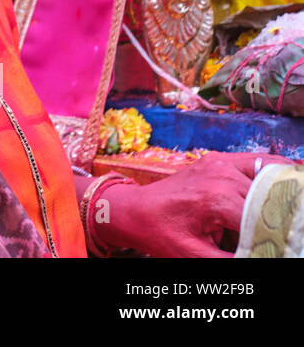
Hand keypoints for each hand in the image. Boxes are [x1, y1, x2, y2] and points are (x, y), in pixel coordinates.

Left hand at [98, 153, 296, 256]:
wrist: (133, 210)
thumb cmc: (159, 232)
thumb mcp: (193, 255)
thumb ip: (231, 260)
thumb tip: (264, 255)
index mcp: (215, 199)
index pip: (267, 219)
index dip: (279, 235)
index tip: (284, 245)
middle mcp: (221, 174)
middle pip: (272, 197)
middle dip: (283, 216)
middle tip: (290, 233)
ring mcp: (220, 163)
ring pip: (271, 176)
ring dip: (282, 193)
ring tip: (289, 215)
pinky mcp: (219, 159)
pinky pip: (258, 162)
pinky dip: (274, 174)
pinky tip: (285, 188)